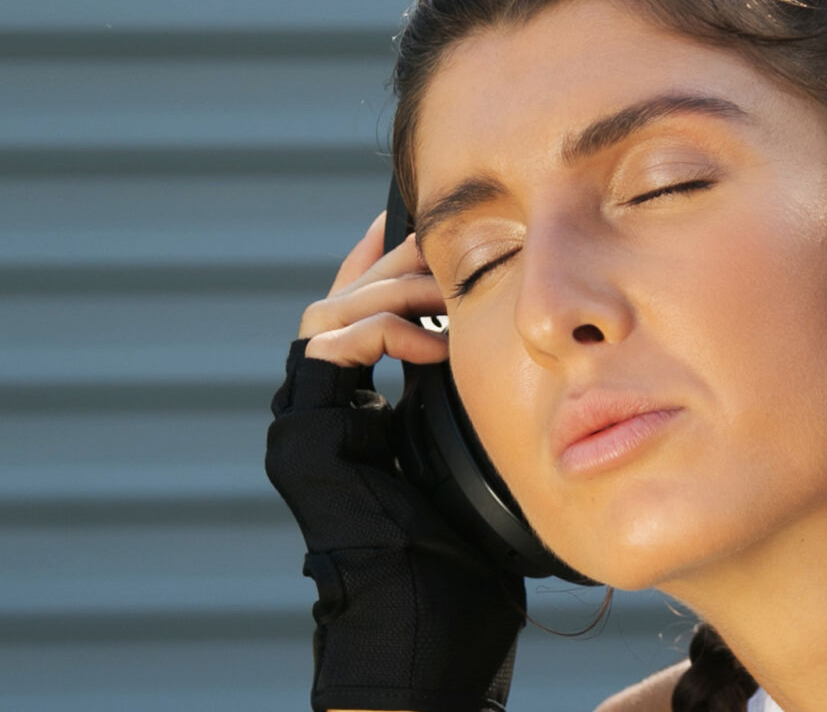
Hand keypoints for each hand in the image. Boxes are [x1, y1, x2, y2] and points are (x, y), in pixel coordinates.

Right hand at [267, 211, 525, 711]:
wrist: (429, 623)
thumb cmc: (462, 557)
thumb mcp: (471, 452)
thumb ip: (466, 396)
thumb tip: (498, 339)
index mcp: (358, 414)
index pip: (355, 313)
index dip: (383, 264)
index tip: (423, 226)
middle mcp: (322, 414)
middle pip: (338, 300)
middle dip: (393, 265)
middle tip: (443, 245)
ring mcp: (307, 426)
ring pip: (325, 315)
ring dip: (389, 289)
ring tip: (445, 286)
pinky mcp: (305, 441)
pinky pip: (327, 353)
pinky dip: (379, 331)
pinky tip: (433, 338)